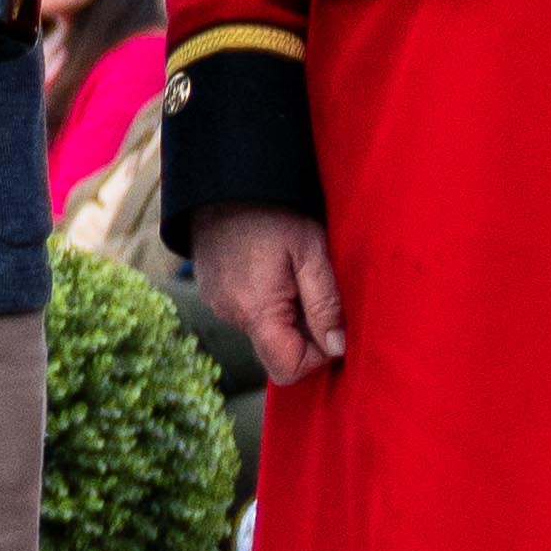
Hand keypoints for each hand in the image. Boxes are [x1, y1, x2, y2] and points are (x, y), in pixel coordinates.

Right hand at [194, 205, 343, 383]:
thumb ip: (325, 304)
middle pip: (278, 351)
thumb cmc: (272, 211)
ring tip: (290, 270)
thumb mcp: (311, 252)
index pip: (289, 369)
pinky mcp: (213, 293)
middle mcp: (232, 316)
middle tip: (314, 287)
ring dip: (285, 314)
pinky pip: (247, 313)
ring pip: (265, 331)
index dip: (318, 356)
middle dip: (304, 331)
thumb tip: (337, 348)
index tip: (332, 324)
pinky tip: (270, 267)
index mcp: (257, 310)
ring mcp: (218, 305)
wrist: (223, 181)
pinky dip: (266, 301)